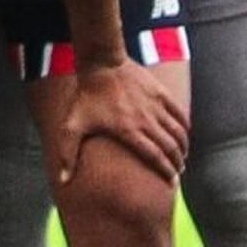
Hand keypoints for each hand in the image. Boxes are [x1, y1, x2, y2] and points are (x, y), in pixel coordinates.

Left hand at [59, 58, 190, 184]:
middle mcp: (146, 120)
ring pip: (178, 132)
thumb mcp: (72, 126)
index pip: (155, 157)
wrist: (101, 64)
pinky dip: (184, 126)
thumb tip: (62, 181)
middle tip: (179, 170)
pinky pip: (179, 113)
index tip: (172, 182)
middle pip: (170, 147)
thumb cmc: (87, 97)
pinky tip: (184, 134)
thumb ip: (67, 155)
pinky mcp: (160, 93)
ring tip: (182, 156)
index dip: (166, 171)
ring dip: (183, 147)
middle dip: (177, 162)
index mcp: (128, 131)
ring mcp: (155, 106)